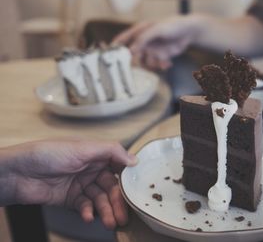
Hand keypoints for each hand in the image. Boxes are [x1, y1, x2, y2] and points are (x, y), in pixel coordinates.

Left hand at [3, 138, 136, 228]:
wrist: (17, 173)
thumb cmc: (47, 154)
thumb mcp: (82, 148)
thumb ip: (110, 152)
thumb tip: (134, 159)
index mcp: (95, 153)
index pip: (118, 166)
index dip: (128, 178)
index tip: (137, 190)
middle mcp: (90, 169)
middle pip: (111, 186)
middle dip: (117, 201)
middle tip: (124, 215)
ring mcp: (80, 184)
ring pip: (99, 199)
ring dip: (105, 210)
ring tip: (109, 222)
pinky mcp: (70, 199)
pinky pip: (85, 207)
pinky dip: (88, 212)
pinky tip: (87, 216)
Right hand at [113, 16, 201, 69]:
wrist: (190, 31)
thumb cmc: (173, 25)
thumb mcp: (156, 29)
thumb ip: (143, 39)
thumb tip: (131, 51)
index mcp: (141, 30)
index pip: (125, 38)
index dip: (116, 46)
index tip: (109, 55)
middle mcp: (145, 41)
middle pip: (135, 54)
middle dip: (137, 61)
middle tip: (136, 68)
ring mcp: (153, 49)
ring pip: (146, 62)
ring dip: (153, 64)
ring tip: (162, 61)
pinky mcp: (161, 56)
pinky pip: (157, 64)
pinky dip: (162, 66)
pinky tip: (168, 64)